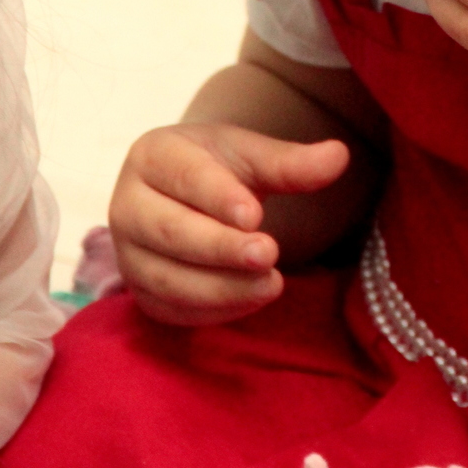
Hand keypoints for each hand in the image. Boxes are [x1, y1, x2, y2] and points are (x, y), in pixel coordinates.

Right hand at [109, 124, 348, 325]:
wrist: (188, 194)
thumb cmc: (220, 169)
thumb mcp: (251, 155)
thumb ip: (290, 161)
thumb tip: (340, 156)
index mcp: (152, 155)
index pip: (183, 177)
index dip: (218, 197)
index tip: (256, 216)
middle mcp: (127, 205)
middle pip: (170, 232)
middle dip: (221, 248)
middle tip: (270, 254)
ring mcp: (128, 254)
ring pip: (167, 279)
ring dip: (220, 287)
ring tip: (272, 283)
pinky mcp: (139, 292)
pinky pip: (171, 310)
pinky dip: (211, 312)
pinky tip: (252, 300)